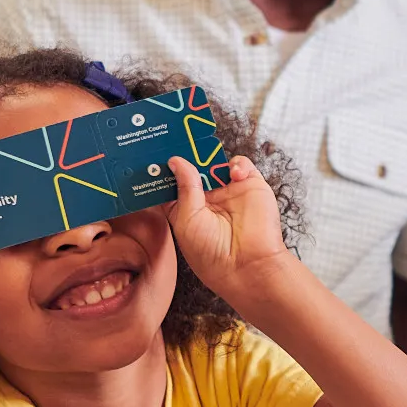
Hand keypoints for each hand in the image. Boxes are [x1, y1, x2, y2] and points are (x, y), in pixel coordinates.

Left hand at [166, 155, 288, 300]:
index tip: (156, 154)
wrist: (247, 265)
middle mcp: (208, 199)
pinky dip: (237, 164)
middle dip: (187, 156)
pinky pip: (242, 165)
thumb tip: (176, 161)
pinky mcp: (250, 186)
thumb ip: (183, 187)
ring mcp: (229, 191)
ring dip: (210, 157)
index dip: (166, 170)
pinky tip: (234, 175)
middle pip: (194, 168)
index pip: (174, 182)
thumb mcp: (186, 219)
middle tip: (178, 141)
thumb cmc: (211, 253)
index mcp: (188, 209)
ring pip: (216, 163)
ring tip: (204, 154)